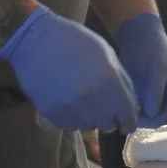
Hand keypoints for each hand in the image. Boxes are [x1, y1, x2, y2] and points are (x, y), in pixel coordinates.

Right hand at [0, 5, 136, 131]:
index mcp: (109, 81)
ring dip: (89, 118)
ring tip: (81, 100)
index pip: (128, 116)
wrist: (34, 41)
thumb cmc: (75, 42)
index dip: (128, 121)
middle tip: (101, 106)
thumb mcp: (107, 54)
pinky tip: (67, 101)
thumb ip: (122, 81)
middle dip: (108, 118)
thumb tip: (131, 105)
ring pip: (88, 127)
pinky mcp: (52, 114)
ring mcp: (71, 108)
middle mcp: (92, 99)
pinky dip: (71, 118)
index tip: (126, 123)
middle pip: (108, 125)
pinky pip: (69, 126)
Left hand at [113, 12, 166, 127]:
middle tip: (125, 115)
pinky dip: (132, 107)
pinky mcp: (144, 91)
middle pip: (158, 117)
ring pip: (147, 113)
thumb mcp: (156, 69)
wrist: (138, 33)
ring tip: (122, 109)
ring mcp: (157, 94)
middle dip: (143, 120)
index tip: (134, 120)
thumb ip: (155, 92)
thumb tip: (152, 115)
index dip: (152, 121)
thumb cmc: (151, 49)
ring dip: (136, 114)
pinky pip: (139, 106)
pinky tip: (121, 103)